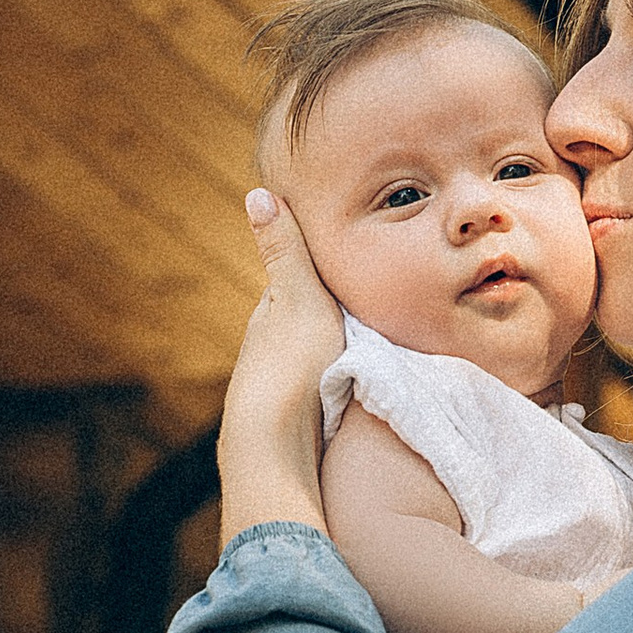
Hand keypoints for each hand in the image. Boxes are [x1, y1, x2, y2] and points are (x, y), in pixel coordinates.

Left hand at [218, 187, 343, 542]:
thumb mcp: (296, 294)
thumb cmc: (290, 362)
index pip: (297, 283)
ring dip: (334, 352)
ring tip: (375, 349)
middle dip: (329, 315)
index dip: (322, 273)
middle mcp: (267, 348)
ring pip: (311, 357)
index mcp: (269, 314)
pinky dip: (334, 381)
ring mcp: (278, 386)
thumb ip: (284, 249)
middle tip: (372, 305)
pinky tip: (356, 388)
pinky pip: (319, 388)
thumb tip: (257, 192)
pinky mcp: (293, 418)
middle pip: (306, 322)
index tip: (352, 262)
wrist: (275, 440)